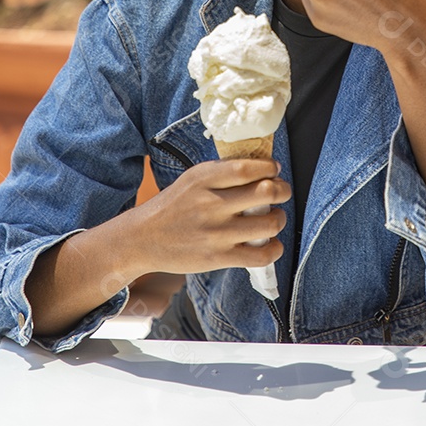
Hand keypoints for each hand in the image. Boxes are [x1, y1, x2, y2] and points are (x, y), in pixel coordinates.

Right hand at [133, 159, 290, 275]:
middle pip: (266, 192)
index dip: (270, 167)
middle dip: (282, 190)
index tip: (275, 169)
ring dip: (280, 218)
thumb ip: (222, 172)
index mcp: (204, 178)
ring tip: (274, 217)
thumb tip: (261, 167)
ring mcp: (215, 233)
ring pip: (269, 223)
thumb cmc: (173, 206)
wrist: (143, 239)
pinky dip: (274, 249)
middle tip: (280, 191)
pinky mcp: (217, 258)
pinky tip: (271, 244)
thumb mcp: (192, 178)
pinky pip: (260, 255)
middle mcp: (211, 204)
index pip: (249, 167)